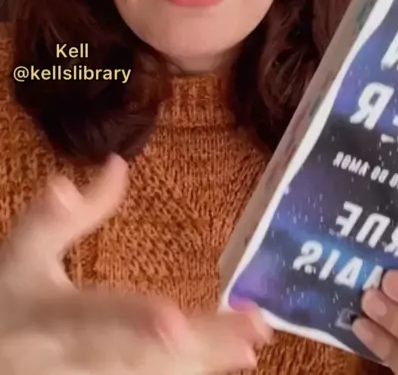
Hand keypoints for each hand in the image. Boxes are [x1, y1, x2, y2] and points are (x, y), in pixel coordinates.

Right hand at [0, 154, 269, 373]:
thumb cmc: (7, 300)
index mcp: (49, 319)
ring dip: (202, 364)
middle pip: (137, 360)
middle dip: (198, 346)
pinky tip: (223, 359)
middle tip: (253, 330)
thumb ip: (59, 217)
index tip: (174, 321)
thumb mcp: (21, 254)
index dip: (133, 323)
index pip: (93, 320)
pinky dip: (187, 373)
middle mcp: (69, 362)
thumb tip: (117, 164)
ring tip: (251, 341)